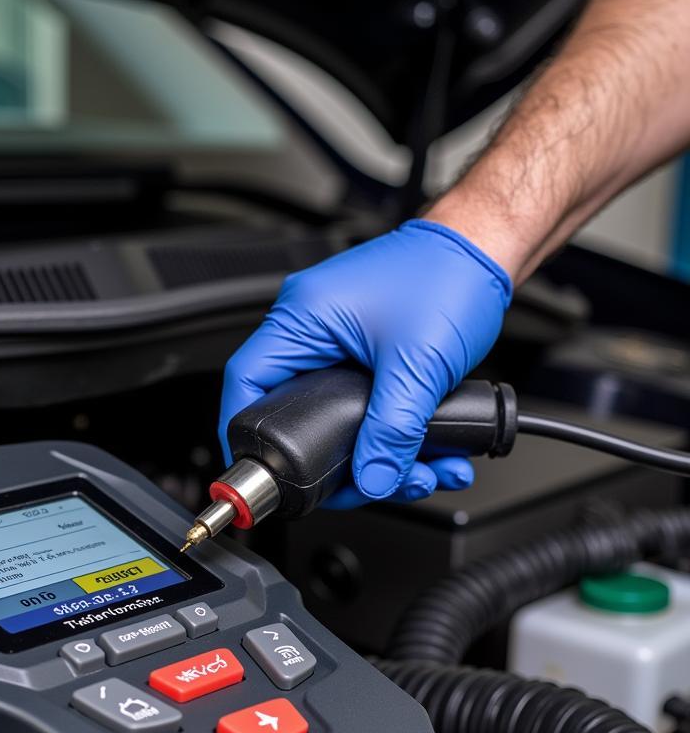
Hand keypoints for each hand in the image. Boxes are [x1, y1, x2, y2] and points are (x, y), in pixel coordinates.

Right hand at [218, 219, 511, 507]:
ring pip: (336, 416)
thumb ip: (393, 432)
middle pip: (295, 411)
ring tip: (421, 472)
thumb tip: (374, 478)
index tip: (259, 470)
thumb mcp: (417, 366)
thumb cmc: (450, 272)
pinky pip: (365, 406)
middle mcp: (312, 326)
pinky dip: (394, 433)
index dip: (243, 430)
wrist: (488, 248)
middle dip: (338, 460)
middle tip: (367, 484)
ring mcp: (338, 338)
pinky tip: (430, 452)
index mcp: (302, 316)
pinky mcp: (366, 350)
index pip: (247, 381)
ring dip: (378, 452)